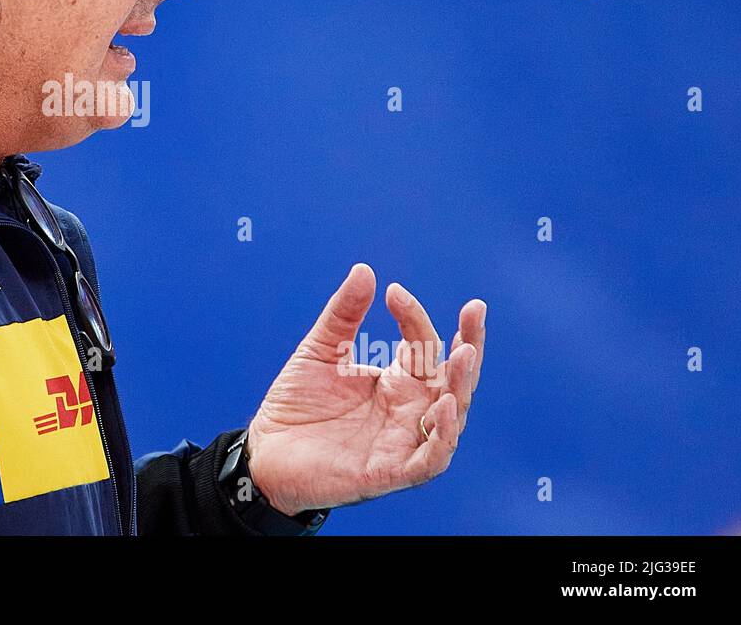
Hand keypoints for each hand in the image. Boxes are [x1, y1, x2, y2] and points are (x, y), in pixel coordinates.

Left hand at [246, 263, 485, 513]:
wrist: (265, 452)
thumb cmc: (296, 405)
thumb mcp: (320, 351)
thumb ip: (344, 315)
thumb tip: (364, 270)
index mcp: (396, 382)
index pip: (423, 346)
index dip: (415, 317)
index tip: (394, 292)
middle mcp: (408, 411)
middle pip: (453, 379)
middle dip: (470, 345)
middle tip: (475, 312)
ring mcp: (402, 442)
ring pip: (451, 417)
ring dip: (461, 385)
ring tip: (465, 354)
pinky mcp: (389, 472)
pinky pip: (430, 459)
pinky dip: (442, 436)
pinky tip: (442, 406)